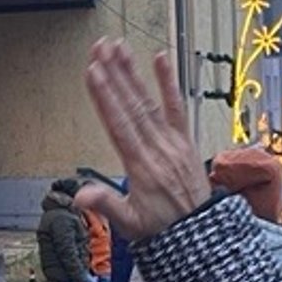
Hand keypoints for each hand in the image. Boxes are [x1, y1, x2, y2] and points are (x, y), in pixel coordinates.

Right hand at [82, 41, 211, 238]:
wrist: (199, 233)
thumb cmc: (162, 227)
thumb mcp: (130, 224)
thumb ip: (106, 205)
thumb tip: (81, 195)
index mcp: (142, 167)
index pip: (119, 125)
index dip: (105, 97)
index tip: (94, 72)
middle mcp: (158, 149)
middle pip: (132, 106)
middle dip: (115, 75)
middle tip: (101, 48)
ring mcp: (172, 142)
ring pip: (149, 102)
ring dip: (133, 73)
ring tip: (119, 48)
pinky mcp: (184, 140)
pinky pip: (177, 107)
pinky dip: (169, 83)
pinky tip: (161, 59)